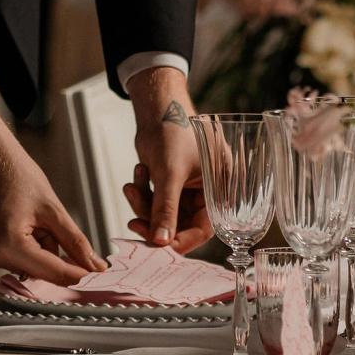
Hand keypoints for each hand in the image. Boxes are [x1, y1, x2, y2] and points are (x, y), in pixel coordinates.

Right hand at [0, 109, 107, 284]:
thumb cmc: (17, 174)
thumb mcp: (52, 208)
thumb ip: (75, 241)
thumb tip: (95, 266)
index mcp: (8, 245)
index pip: (53, 273)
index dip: (78, 273)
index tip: (100, 272)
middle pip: (41, 271)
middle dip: (55, 252)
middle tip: (52, 221)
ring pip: (30, 265)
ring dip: (41, 247)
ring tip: (33, 215)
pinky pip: (16, 258)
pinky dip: (28, 245)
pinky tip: (23, 220)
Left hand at [123, 72, 211, 252]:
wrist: (156, 107)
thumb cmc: (173, 130)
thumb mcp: (170, 173)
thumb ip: (166, 209)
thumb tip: (160, 243)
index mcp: (221, 187)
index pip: (205, 227)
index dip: (182, 240)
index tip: (159, 247)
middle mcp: (208, 191)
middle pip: (181, 224)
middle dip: (155, 221)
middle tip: (134, 223)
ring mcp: (189, 188)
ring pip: (164, 215)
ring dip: (144, 204)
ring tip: (132, 185)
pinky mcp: (172, 184)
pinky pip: (155, 202)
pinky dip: (142, 193)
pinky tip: (137, 173)